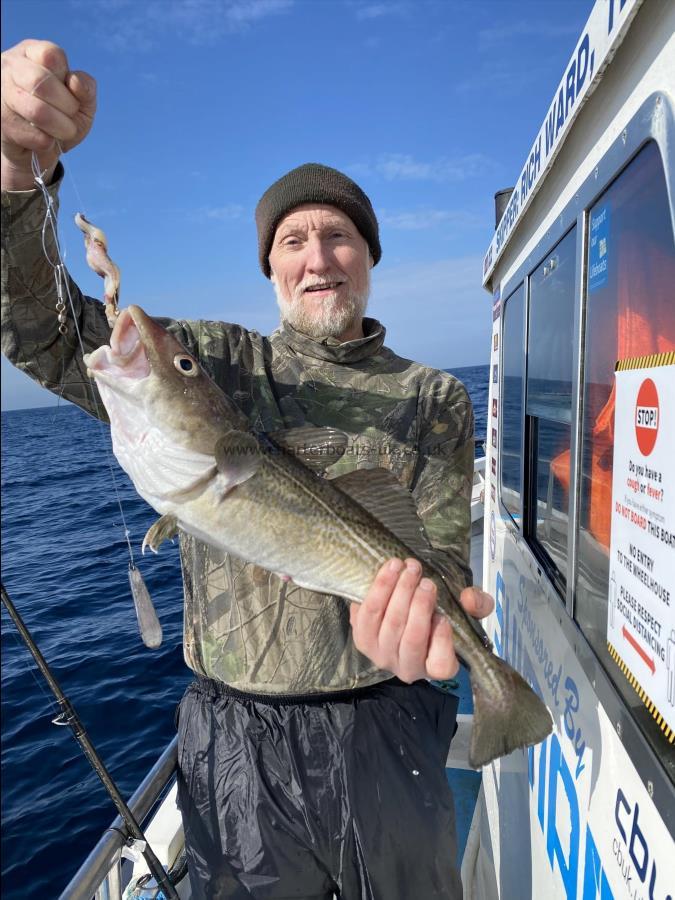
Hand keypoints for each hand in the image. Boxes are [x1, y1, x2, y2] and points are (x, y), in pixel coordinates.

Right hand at [1, 39, 95, 190]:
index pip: (51, 55)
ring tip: (60, 132)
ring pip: (36, 110)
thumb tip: (74, 81)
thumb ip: (86, 89)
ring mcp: (1, 93)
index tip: (71, 95)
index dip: (69, 81)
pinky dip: (48, 143)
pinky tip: (44, 141)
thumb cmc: (59, 119)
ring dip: (60, 127)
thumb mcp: (81, 103)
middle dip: (67, 106)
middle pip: (40, 81)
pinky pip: (33, 136)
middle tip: (70, 116)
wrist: (35, 151)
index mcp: (32, 54)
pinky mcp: (1, 122)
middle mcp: (11, 67)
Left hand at [350, 558, 493, 683]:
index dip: (442, 640)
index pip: (441, 664)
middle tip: (425, 579)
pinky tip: (390, 569)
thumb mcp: (464, 611)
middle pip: (411, 638)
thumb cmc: (437, 616)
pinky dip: (378, 588)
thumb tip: (470, 598)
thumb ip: (476, 605)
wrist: (401, 610)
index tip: (443, 616)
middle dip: (418, 605)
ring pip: (388, 623)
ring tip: (406, 567)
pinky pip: (366, 614)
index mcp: (435, 666)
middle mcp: (407, 668)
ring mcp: (381, 655)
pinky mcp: (361, 638)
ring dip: (398, 591)